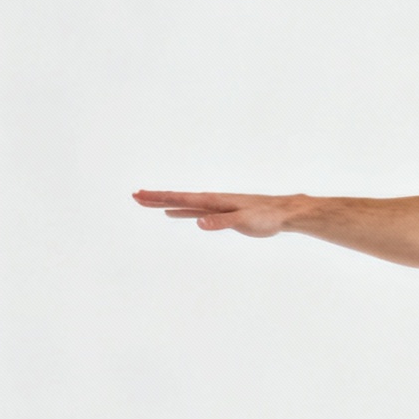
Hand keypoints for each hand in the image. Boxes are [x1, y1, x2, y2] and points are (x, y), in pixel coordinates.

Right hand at [132, 190, 301, 237]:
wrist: (283, 213)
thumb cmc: (266, 216)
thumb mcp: (244, 221)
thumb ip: (221, 222)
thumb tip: (199, 223)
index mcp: (214, 201)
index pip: (181, 198)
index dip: (160, 198)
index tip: (140, 195)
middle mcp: (212, 201)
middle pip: (178, 199)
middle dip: (156, 198)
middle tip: (134, 196)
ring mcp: (216, 207)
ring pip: (184, 205)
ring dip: (165, 203)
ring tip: (147, 202)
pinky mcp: (222, 214)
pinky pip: (195, 212)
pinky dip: (182, 212)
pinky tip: (174, 214)